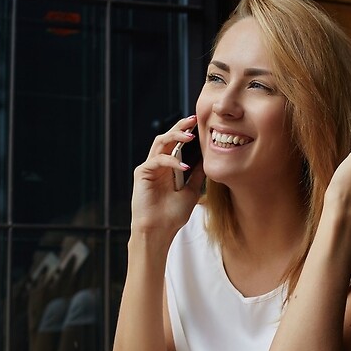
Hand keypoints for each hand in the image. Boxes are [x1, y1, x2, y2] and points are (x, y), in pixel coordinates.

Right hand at [131, 115, 205, 233]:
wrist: (159, 231)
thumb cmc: (173, 214)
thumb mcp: (192, 190)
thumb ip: (197, 174)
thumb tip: (208, 158)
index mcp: (169, 167)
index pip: (177, 144)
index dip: (186, 133)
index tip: (201, 124)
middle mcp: (158, 164)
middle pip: (168, 138)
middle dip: (180, 127)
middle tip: (193, 119)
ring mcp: (149, 168)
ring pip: (160, 143)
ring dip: (175, 137)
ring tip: (190, 135)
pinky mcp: (142, 173)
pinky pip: (157, 160)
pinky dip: (172, 161)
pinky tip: (184, 167)